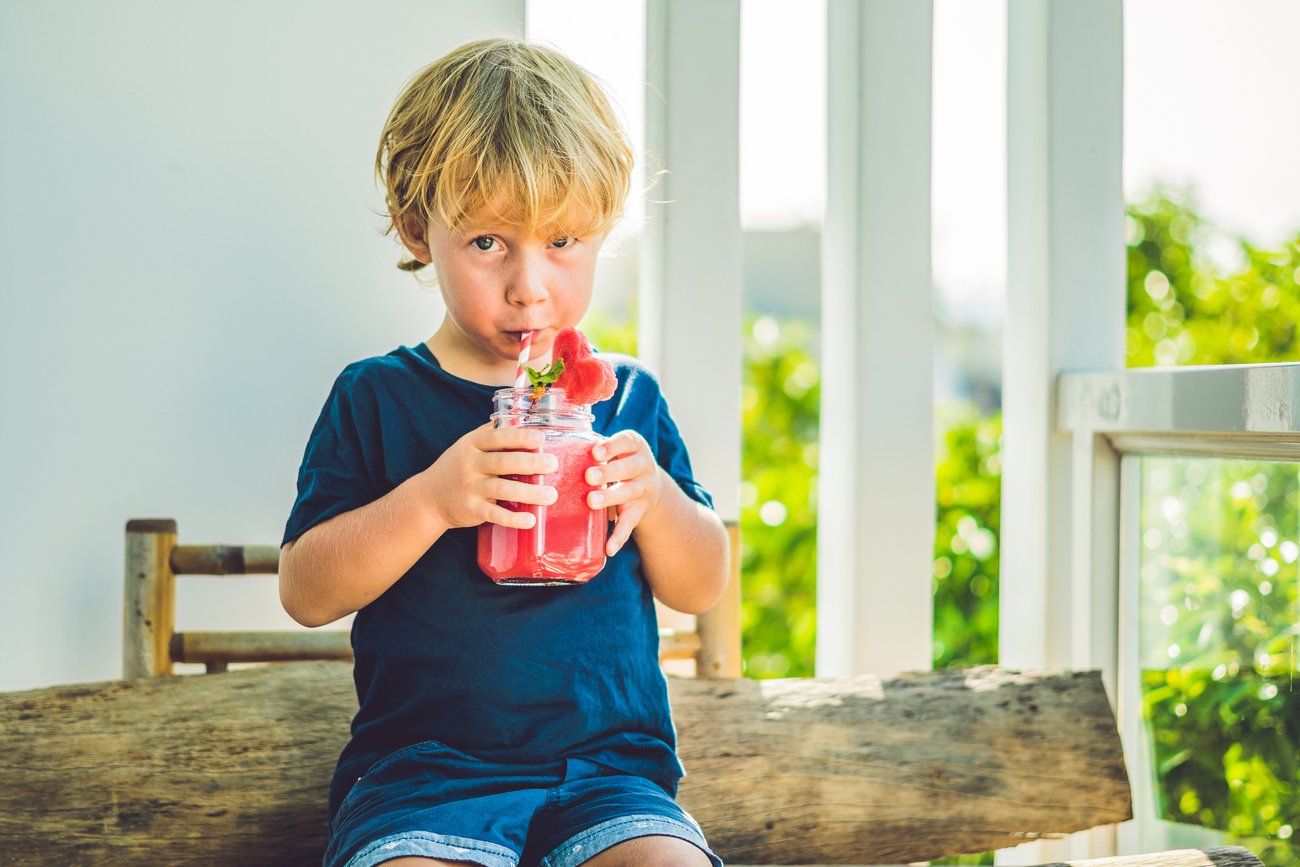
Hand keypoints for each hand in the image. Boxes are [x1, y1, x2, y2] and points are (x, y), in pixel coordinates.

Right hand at [419, 423, 557, 529]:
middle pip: (503, 462)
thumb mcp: (468, 445)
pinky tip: (530, 519)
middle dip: (530, 463)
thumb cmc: (458, 466)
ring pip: (502, 488)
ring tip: (551, 496)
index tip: (540, 439)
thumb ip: (492, 434)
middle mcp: (470, 464)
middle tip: (553, 464)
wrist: (429, 497)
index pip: (497, 437)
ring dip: (529, 492)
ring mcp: (470, 487)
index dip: (518, 437)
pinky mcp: (471, 509)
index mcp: (472, 444)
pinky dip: (513, 518)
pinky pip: (494, 513)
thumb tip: (525, 419)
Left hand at [585, 430, 662, 555]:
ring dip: (610, 498)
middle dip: (609, 472)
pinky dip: (619, 537)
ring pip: (629, 493)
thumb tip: (557, 447)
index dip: (612, 446)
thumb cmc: (620, 460)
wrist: (650, 485)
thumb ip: (595, 448)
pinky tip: (609, 549)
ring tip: (591, 502)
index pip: (626, 442)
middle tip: (588, 476)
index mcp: (635, 446)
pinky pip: (630, 525)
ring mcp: (644, 490)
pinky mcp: (639, 512)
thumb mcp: (616, 448)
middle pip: (628, 468)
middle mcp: (643, 466)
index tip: (595, 451)